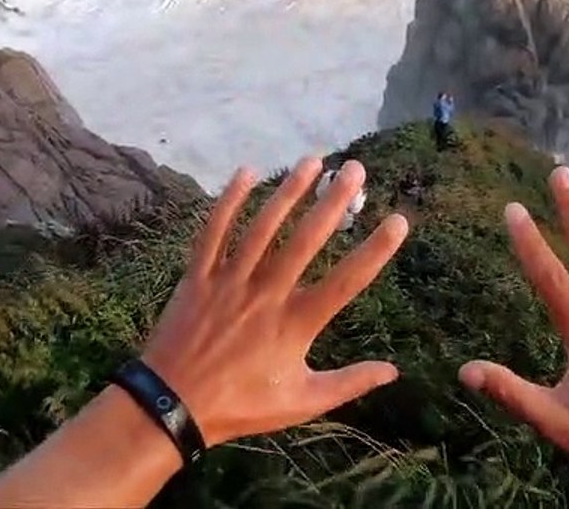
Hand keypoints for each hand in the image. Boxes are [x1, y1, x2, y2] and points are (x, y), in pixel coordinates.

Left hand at [142, 157, 408, 445]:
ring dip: (288, 192)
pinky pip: (214, 231)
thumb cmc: (241, 406)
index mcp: (295, 324)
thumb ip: (349, 382)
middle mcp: (266, 295)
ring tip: (312, 161)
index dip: (375, 250)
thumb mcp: (301, 403)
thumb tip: (393, 371)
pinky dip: (229, 201)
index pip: (346, 282)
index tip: (399, 220)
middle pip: (305, 241)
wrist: (170, 407)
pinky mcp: (198, 277)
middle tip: (355, 170)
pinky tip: (248, 172)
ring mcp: (229, 282)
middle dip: (333, 202)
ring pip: (262, 228)